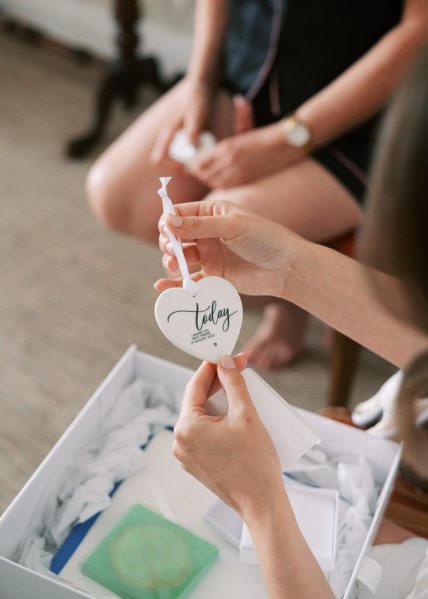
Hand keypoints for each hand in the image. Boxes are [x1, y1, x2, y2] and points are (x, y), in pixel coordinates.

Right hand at [151, 79, 213, 164]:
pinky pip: (185, 155)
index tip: (186, 167)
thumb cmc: (197, 101)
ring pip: (177, 160)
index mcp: (168, 134)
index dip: (171, 166)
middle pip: (168, 163)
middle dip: (182, 169)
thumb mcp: (196, 115)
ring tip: (204, 164)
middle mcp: (169, 139)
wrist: (202, 90)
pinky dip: (193, 158)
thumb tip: (191, 149)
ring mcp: (176, 140)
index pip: (159, 159)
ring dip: (188, 164)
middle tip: (199, 170)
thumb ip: (193, 131)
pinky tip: (206, 155)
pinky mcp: (184, 139)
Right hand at [155, 199, 300, 298]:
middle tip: (173, 250)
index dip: (168, 221)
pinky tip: (162, 287)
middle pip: (175, 235)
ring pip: (180, 257)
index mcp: (212, 212)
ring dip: (171, 260)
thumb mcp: (231, 226)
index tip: (166, 231)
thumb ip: (199, 225)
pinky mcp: (214, 275)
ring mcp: (210, 254)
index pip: (180, 213)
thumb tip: (168, 222)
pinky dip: (175, 283)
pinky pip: (189, 279)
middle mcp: (208, 233)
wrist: (286, 267)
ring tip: (175, 266)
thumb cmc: (265, 239)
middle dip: (168, 242)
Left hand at [173, 356, 282, 518]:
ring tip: (242, 395)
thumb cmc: (255, 463)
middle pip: (198, 401)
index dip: (213, 366)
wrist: (261, 504)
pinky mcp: (197, 464)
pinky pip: (205, 434)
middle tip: (239, 372)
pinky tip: (237, 418)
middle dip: (219, 385)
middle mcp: (180, 441)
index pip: (196, 385)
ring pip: (202, 417)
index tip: (227, 355)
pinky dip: (219, 422)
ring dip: (220, 403)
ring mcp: (187, 455)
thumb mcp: (246, 414)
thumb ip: (233, 383)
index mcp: (186, 427)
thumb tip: (225, 362)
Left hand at [190, 124, 302, 187]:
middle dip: (198, 173)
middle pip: (203, 174)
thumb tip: (238, 100)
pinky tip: (220, 180)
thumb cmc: (267, 135)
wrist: (286, 144)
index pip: (199, 161)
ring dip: (208, 179)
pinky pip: (224, 186)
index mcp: (226, 146)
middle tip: (198, 171)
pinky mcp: (245, 180)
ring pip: (212, 182)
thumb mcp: (247, 128)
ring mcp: (236, 172)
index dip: (192, 164)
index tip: (192, 164)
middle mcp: (228, 160)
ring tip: (208, 176)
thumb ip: (237, 120)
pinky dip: (218, 184)